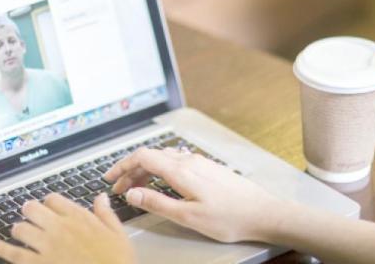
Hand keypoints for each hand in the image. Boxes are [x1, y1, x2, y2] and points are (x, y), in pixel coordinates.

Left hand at [0, 193, 134, 263]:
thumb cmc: (117, 260)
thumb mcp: (118, 233)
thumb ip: (105, 213)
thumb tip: (100, 197)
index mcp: (78, 217)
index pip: (53, 200)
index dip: (49, 203)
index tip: (50, 208)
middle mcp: (59, 227)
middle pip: (33, 209)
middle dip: (30, 211)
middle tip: (30, 215)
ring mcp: (46, 246)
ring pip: (21, 229)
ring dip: (19, 229)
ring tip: (19, 232)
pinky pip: (14, 254)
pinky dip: (2, 249)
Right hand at [104, 147, 281, 242]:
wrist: (264, 212)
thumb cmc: (230, 217)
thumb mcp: (188, 216)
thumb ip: (157, 202)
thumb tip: (132, 193)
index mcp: (181, 170)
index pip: (142, 156)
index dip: (122, 165)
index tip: (110, 178)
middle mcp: (189, 161)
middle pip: (151, 156)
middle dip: (130, 170)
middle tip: (119, 188)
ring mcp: (199, 162)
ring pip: (163, 158)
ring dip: (145, 170)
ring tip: (136, 187)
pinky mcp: (208, 168)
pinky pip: (176, 162)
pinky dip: (160, 170)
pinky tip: (162, 183)